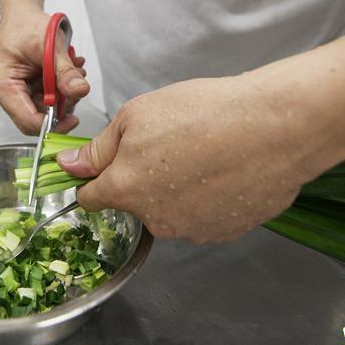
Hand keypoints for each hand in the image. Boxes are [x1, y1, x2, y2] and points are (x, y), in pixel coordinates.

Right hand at [0, 6, 89, 134]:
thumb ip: (64, 71)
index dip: (52, 124)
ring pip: (47, 108)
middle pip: (38, 116)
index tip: (73, 118)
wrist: (22, 15)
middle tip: (77, 82)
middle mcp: (5, 93)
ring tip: (74, 69)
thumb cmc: (25, 25)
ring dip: (65, 92)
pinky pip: (48, 97)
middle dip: (63, 102)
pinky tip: (68, 70)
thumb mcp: (48, 45)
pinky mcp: (26, 89)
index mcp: (1, 85)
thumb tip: (79, 91)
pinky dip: (61, 86)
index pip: (28, 121)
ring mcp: (15, 92)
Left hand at [56, 74, 340, 242]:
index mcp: (126, 189)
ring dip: (176, 189)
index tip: (105, 163)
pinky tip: (225, 168)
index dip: (93, 178)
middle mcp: (156, 220)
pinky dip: (207, 197)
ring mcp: (193, 230)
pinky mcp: (226, 231)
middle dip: (141, 178)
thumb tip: (69, 166)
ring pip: (170, 210)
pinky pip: (203, 215)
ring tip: (203, 153)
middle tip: (169, 143)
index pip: (89, 198)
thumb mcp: (137, 114)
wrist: (275, 127)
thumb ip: (99, 148)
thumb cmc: (206, 113)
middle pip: (134, 203)